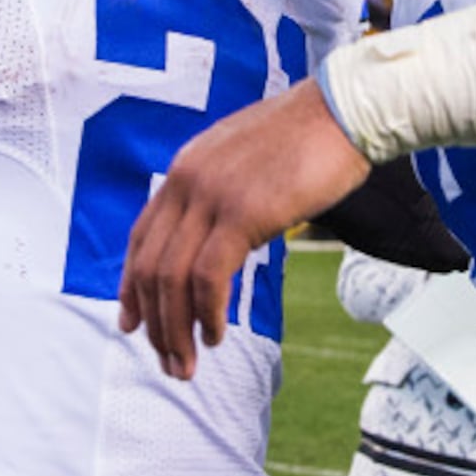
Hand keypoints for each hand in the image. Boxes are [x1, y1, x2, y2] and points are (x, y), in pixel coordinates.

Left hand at [118, 80, 371, 377]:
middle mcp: (187, 181)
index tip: (133, 324)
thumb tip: (218, 232)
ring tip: (187, 363)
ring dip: (175, 330)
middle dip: (154, 323)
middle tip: (168, 362)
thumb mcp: (245, 160)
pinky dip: (206, 315)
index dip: (130, 288)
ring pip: (172, 279)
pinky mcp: (242, 213)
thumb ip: (221, 191)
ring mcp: (212, 196)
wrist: (344, 111)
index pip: (141, 239)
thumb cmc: (308, 137)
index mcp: (185, 168)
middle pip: (150, 267)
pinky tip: (216, 335)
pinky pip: (208, 278)